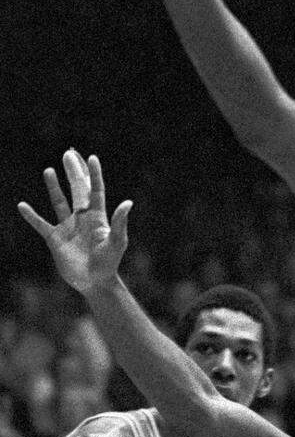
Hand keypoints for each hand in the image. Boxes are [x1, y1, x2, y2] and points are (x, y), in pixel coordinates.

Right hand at [18, 151, 129, 295]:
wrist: (94, 282)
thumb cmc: (109, 262)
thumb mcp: (117, 242)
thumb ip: (120, 222)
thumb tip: (128, 202)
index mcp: (98, 217)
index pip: (96, 191)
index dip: (94, 175)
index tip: (91, 157)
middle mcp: (82, 218)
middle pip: (77, 190)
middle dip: (73, 173)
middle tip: (68, 154)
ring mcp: (68, 227)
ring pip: (59, 202)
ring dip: (54, 187)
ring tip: (48, 170)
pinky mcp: (55, 239)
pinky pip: (41, 224)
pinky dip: (32, 216)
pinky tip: (22, 205)